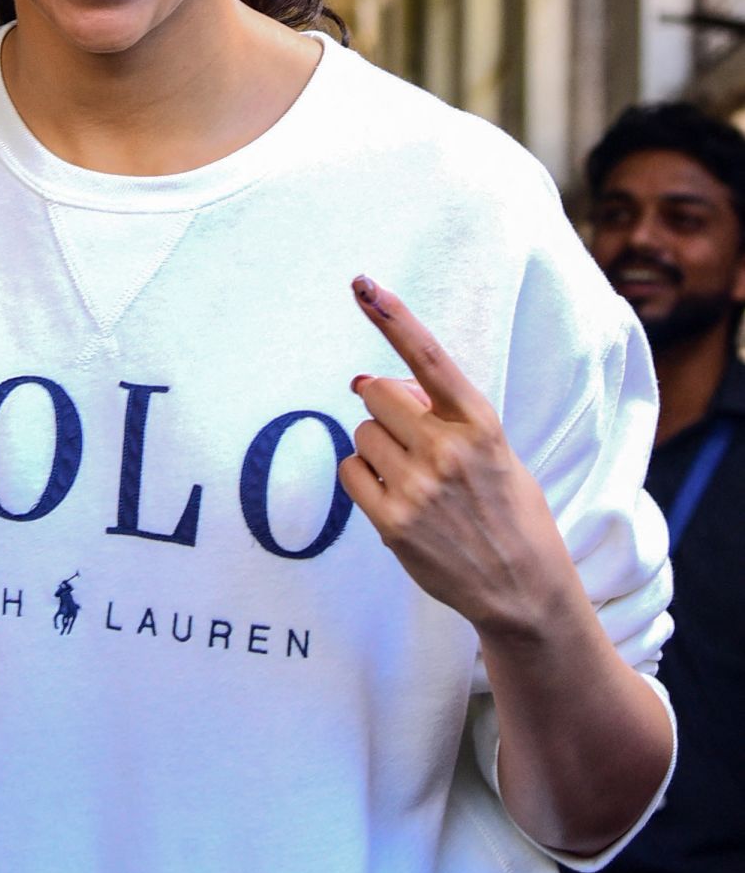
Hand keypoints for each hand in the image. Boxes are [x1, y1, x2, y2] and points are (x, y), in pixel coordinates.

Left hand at [340, 277, 572, 634]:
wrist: (523, 588)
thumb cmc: (507, 509)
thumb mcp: (493, 450)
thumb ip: (441, 414)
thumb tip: (370, 383)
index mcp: (480, 423)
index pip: (428, 357)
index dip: (393, 317)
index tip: (363, 284)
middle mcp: (447, 449)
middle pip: (377, 394)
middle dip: (384, 408)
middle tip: (409, 438)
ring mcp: (417, 487)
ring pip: (361, 434)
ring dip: (376, 447)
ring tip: (412, 478)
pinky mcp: (393, 522)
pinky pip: (350, 473)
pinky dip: (362, 478)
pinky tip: (394, 497)